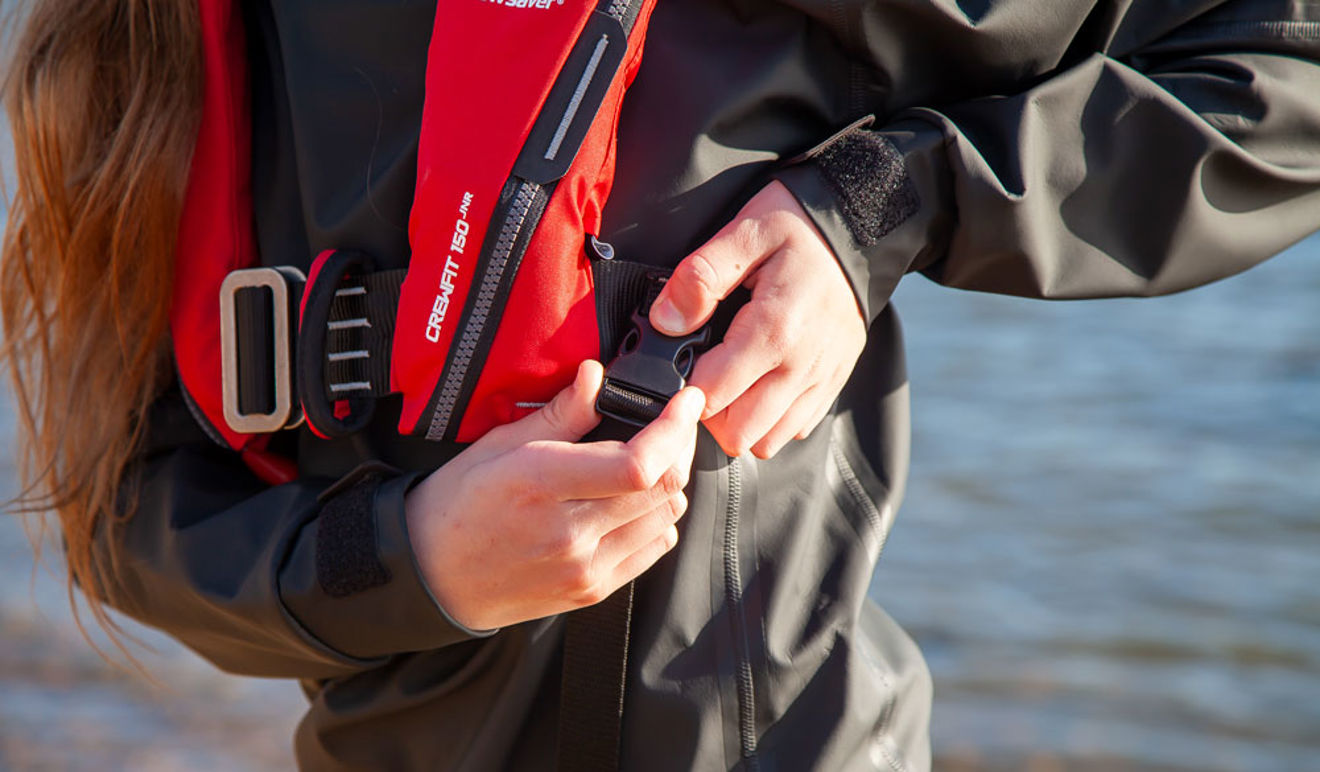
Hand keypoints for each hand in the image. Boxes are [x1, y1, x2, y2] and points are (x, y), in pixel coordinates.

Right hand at [405, 360, 704, 630]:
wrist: (433, 580)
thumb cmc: (458, 505)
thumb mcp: (497, 446)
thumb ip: (557, 414)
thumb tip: (597, 375)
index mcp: (541, 485)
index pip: (637, 463)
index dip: (674, 429)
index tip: (686, 401)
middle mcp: (570, 533)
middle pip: (664, 487)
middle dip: (680, 445)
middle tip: (673, 422)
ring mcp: (586, 568)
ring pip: (667, 516)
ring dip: (670, 481)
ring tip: (650, 458)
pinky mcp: (594, 590)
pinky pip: (654, 548)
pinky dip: (657, 517)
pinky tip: (633, 499)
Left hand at [649, 180, 864, 458]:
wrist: (859, 230)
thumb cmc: (798, 228)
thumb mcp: (744, 232)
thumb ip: (700, 277)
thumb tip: (665, 321)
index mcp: (774, 329)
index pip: (713, 395)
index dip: (684, 387)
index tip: (680, 363)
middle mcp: (802, 364)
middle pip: (739, 433)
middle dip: (710, 414)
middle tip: (702, 376)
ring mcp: (821, 378)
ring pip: (768, 440)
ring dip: (740, 421)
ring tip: (729, 383)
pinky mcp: (834, 381)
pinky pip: (796, 428)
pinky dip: (772, 419)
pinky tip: (759, 383)